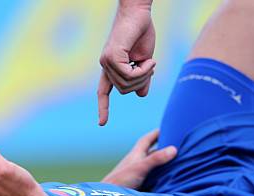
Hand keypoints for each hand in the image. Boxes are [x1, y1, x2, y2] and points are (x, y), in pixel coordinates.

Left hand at [98, 4, 155, 125]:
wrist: (139, 13)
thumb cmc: (142, 32)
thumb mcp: (145, 59)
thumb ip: (142, 77)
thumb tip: (141, 95)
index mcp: (111, 67)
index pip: (103, 91)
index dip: (103, 107)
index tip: (101, 124)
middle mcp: (105, 65)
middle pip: (124, 90)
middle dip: (141, 82)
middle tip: (151, 66)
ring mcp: (106, 61)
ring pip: (126, 85)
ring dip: (143, 76)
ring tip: (150, 61)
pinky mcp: (112, 56)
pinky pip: (128, 75)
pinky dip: (142, 71)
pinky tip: (148, 60)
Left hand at [102, 129, 175, 188]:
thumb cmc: (121, 180)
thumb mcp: (140, 167)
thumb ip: (156, 159)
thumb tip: (174, 149)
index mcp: (136, 154)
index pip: (147, 139)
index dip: (156, 133)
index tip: (168, 127)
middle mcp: (137, 162)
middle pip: (153, 152)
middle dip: (164, 148)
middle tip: (179, 146)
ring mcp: (138, 174)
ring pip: (154, 166)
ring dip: (164, 163)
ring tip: (180, 161)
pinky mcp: (140, 185)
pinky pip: (154, 177)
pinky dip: (162, 176)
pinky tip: (171, 178)